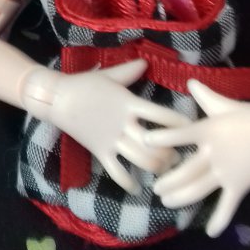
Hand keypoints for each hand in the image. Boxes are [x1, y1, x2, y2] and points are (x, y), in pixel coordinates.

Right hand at [24, 60, 190, 194]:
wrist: (57, 98)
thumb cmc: (85, 84)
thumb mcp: (109, 75)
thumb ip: (129, 72)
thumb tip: (146, 62)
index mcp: (129, 104)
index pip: (160, 114)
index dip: (179, 123)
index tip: (192, 129)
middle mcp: (124, 124)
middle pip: (155, 143)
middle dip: (171, 152)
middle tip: (181, 155)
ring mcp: (112, 140)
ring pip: (140, 160)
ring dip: (156, 167)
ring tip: (164, 170)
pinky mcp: (100, 151)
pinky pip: (116, 171)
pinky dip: (128, 182)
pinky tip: (137, 187)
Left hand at [148, 80, 249, 236]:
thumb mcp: (224, 105)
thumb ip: (205, 97)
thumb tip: (190, 82)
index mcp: (207, 130)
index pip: (181, 133)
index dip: (164, 137)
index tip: (145, 142)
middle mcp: (213, 152)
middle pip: (186, 170)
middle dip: (168, 181)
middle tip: (156, 189)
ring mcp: (226, 171)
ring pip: (199, 188)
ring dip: (181, 197)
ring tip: (167, 203)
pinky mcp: (240, 184)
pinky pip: (227, 204)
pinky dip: (219, 219)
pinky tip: (211, 233)